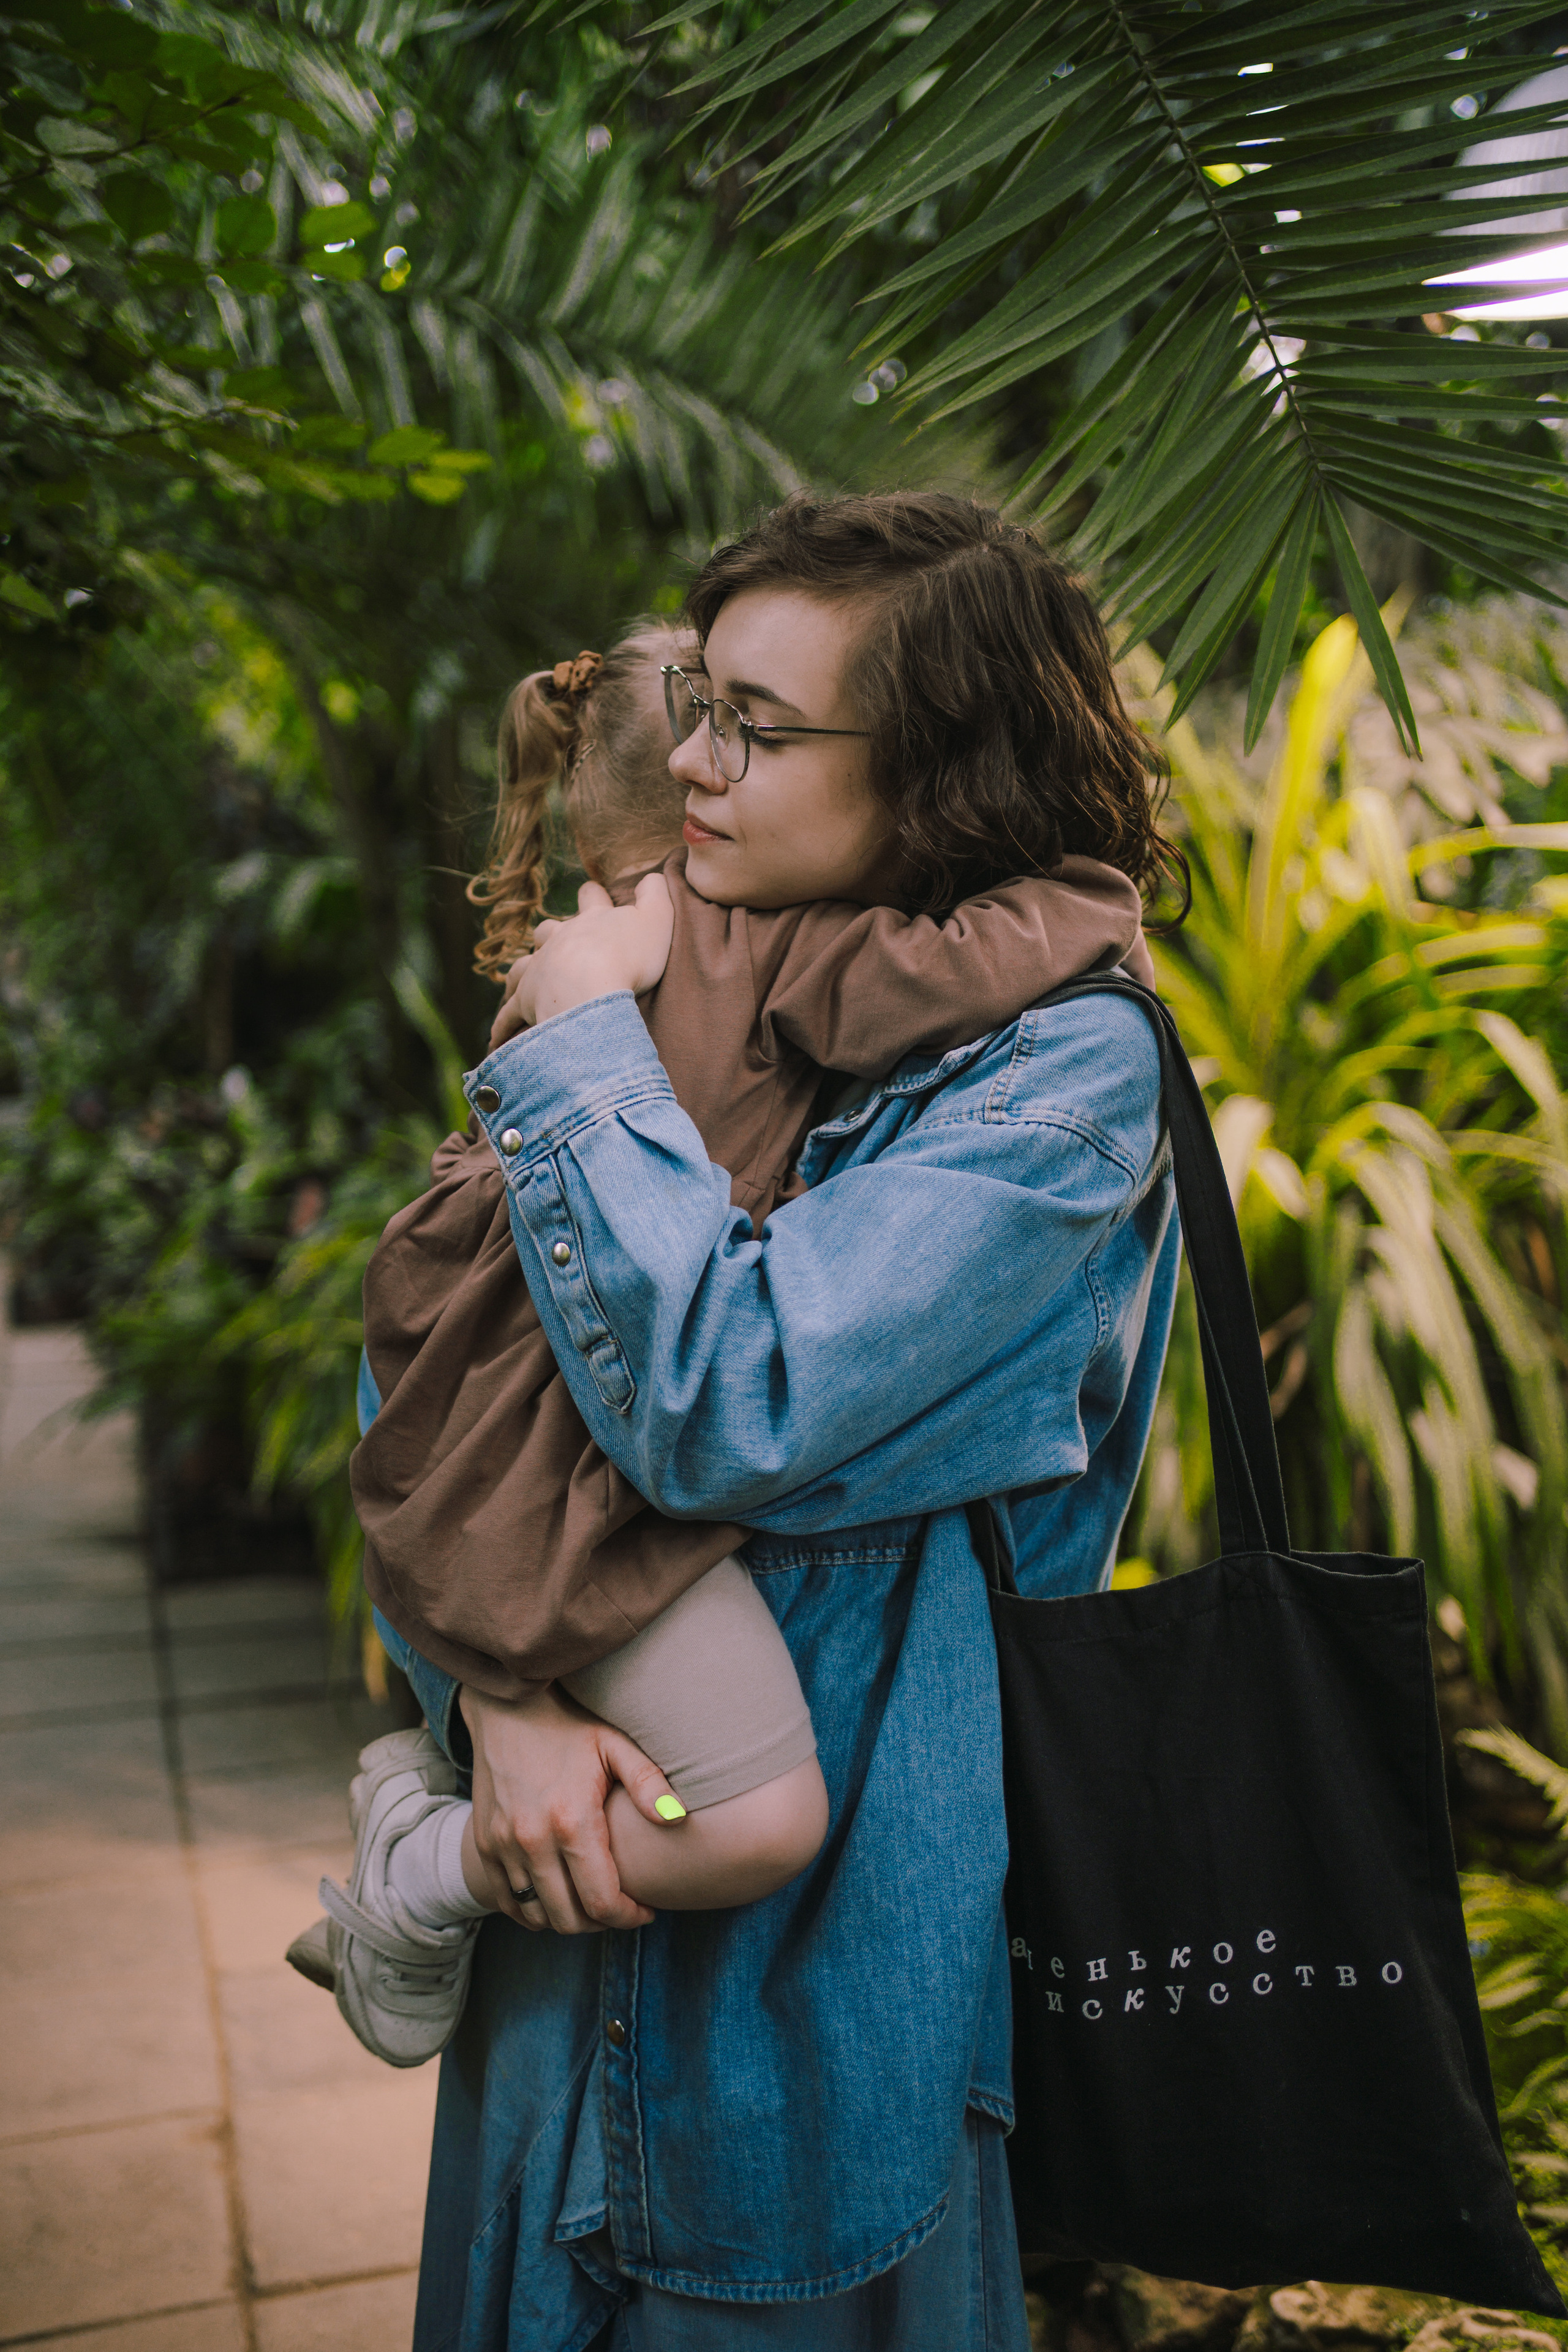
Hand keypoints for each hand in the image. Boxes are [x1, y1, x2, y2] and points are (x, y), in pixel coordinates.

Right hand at [459, 1680, 682, 1934]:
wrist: (506, 1707)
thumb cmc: (568, 1726)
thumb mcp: (614, 1744)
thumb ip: (647, 1783)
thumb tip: (678, 1819)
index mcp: (571, 1821)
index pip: (602, 1900)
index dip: (629, 1917)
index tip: (646, 1910)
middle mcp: (532, 1840)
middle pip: (570, 1919)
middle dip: (603, 1923)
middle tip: (622, 1907)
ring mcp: (502, 1845)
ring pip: (538, 1916)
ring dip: (569, 1920)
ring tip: (592, 1901)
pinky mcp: (483, 1845)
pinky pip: (508, 1902)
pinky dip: (533, 1912)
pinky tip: (557, 1897)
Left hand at [488, 874, 672, 1048]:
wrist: (592, 991)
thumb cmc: (628, 956)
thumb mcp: (657, 919)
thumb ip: (657, 894)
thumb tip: (653, 876)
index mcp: (591, 921)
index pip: (591, 898)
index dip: (593, 896)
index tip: (594, 894)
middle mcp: (559, 940)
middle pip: (548, 930)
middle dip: (551, 935)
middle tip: (559, 948)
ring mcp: (538, 969)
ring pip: (523, 966)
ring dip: (524, 973)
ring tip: (523, 985)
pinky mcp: (525, 1002)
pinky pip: (508, 1015)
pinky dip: (503, 1025)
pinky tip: (497, 1038)